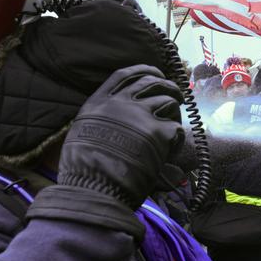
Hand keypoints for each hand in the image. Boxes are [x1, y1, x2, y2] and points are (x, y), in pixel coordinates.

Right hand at [58, 64, 184, 208]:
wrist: (93, 190)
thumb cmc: (85, 171)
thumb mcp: (82, 134)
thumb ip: (102, 121)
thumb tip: (119, 119)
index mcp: (99, 102)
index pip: (124, 75)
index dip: (143, 70)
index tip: (156, 72)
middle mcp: (120, 103)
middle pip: (152, 82)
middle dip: (169, 86)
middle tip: (177, 96)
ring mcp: (140, 115)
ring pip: (168, 101)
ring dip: (175, 112)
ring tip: (173, 125)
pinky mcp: (157, 132)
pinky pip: (176, 128)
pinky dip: (177, 138)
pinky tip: (170, 150)